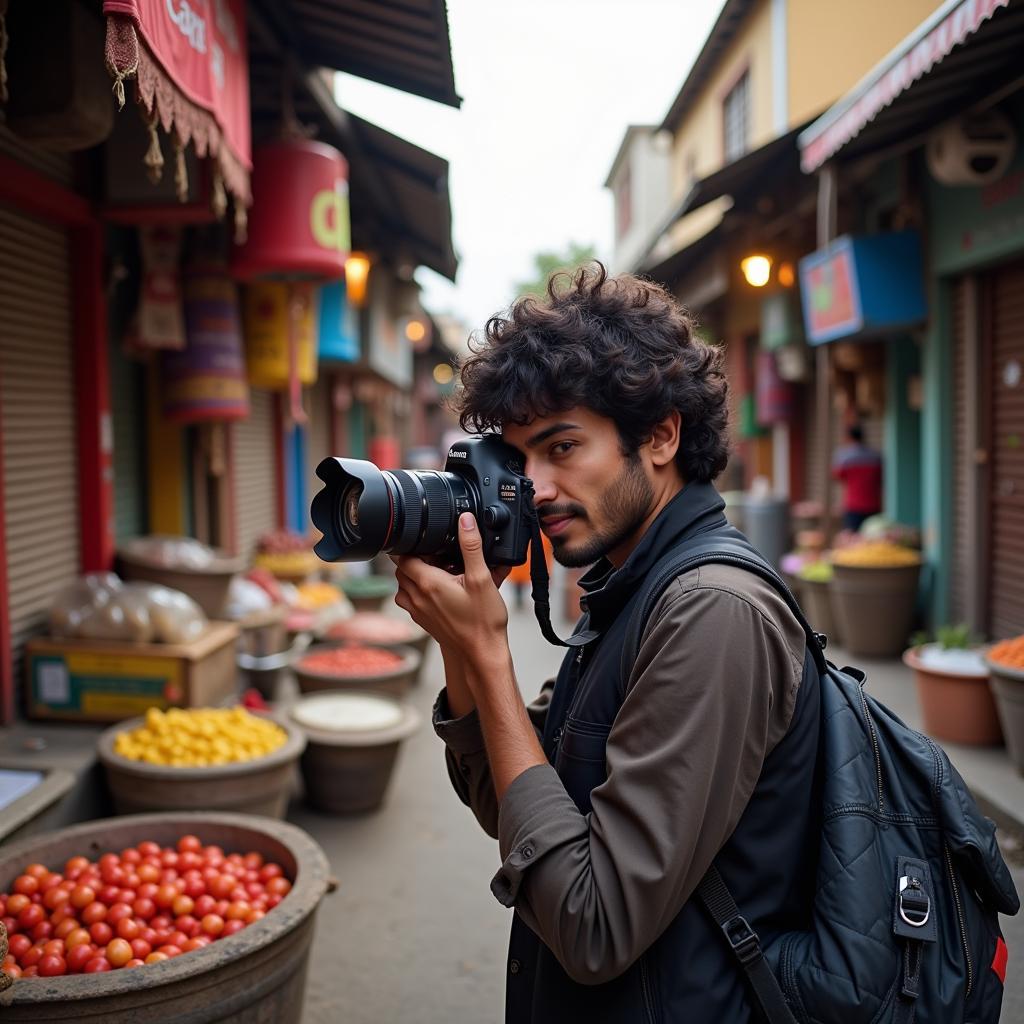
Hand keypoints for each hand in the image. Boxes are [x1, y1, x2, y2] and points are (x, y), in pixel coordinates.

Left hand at [391, 514, 509, 667]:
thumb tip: (466, 521)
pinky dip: (420, 591)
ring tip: (438, 571)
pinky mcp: (422, 620)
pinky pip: (411, 599)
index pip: (402, 555)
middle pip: (402, 569)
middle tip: (437, 555)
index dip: (412, 544)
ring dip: (416, 575)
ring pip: (404, 585)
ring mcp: (417, 610)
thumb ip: (471, 547)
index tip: (427, 541)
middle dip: (415, 558)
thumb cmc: (482, 621)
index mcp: (428, 583)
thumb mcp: (482, 578)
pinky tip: (441, 590)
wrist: (481, 652)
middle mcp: (417, 597)